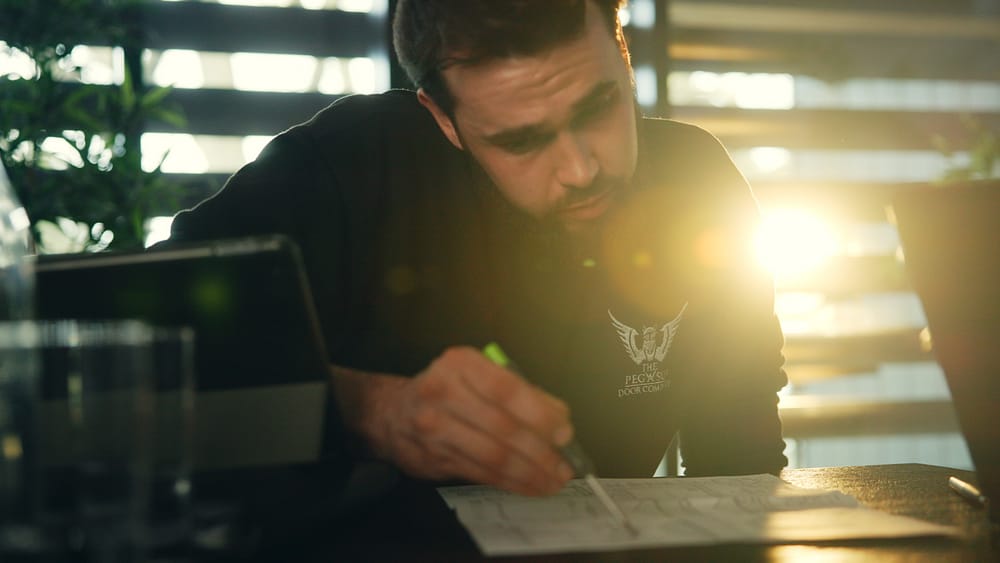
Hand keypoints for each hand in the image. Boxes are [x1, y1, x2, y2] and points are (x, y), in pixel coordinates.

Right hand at [337, 347, 574, 494]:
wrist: (391, 412)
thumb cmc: (446, 391)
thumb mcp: (477, 375)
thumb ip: (518, 392)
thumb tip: (559, 417)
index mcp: (460, 364)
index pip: (505, 389)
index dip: (538, 412)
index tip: (564, 431)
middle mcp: (443, 392)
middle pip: (501, 426)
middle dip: (540, 450)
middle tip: (564, 464)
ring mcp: (435, 427)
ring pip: (492, 455)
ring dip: (529, 472)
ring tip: (553, 479)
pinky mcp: (433, 457)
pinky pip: (481, 473)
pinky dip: (511, 482)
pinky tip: (530, 485)